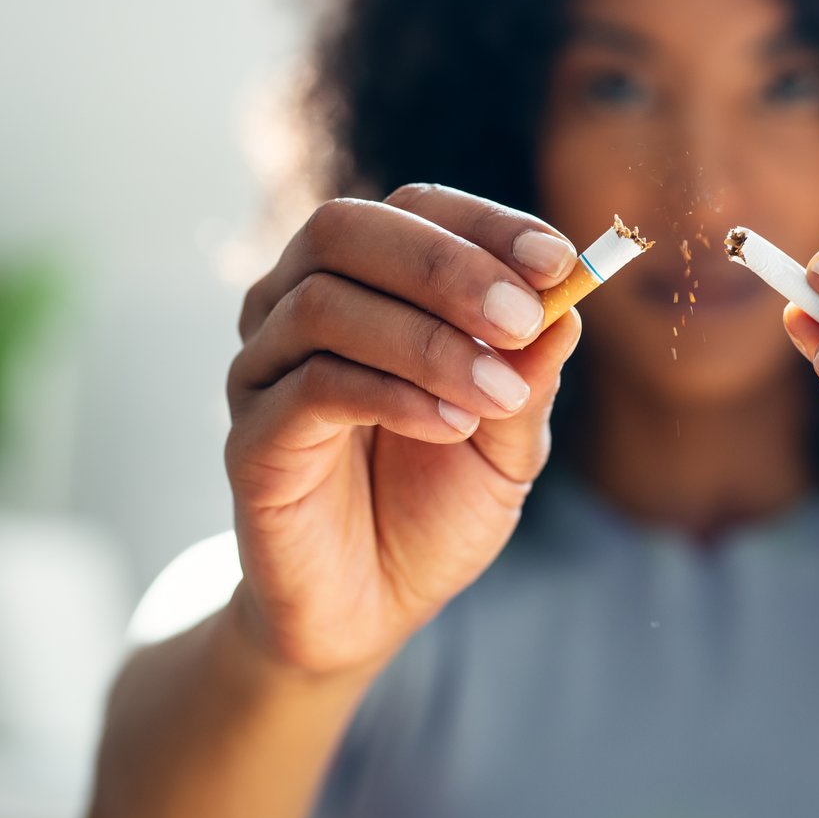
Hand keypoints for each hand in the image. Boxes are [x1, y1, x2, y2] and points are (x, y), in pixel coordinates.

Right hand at [224, 186, 581, 675]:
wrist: (371, 609)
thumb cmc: (435, 507)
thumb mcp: (508, 443)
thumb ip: (529, 376)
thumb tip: (568, 305)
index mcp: (368, 284)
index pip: (415, 209)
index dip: (486, 226)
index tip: (559, 262)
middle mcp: (298, 305)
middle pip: (346, 229)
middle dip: (447, 266)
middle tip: (523, 318)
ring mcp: (264, 368)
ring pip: (325, 302)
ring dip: (429, 342)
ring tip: (499, 397)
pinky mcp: (250, 437)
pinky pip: (312, 386)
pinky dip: (393, 395)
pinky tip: (451, 426)